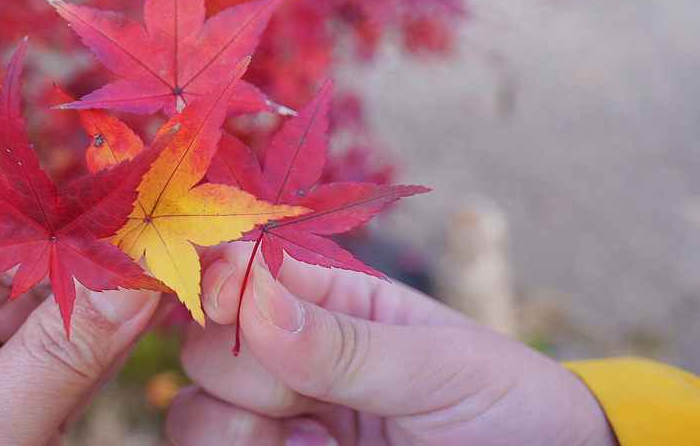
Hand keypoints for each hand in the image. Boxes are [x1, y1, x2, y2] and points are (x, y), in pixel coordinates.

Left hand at [0, 212, 159, 444]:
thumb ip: (60, 350)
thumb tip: (139, 273)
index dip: (58, 224)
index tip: (134, 211)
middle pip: (20, 281)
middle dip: (93, 266)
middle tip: (171, 242)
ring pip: (48, 325)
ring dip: (108, 307)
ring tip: (174, 272)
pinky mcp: (0, 419)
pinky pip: (58, 369)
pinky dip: (102, 353)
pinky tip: (148, 320)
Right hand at [167, 243, 618, 445]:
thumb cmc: (507, 406)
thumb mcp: (438, 365)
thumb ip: (344, 340)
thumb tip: (252, 295)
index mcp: (328, 300)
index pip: (240, 271)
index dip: (218, 279)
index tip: (228, 299)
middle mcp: (291, 356)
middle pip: (203, 345)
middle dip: (244, 369)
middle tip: (309, 397)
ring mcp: (282, 418)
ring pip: (192, 411)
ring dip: (235, 427)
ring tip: (315, 442)